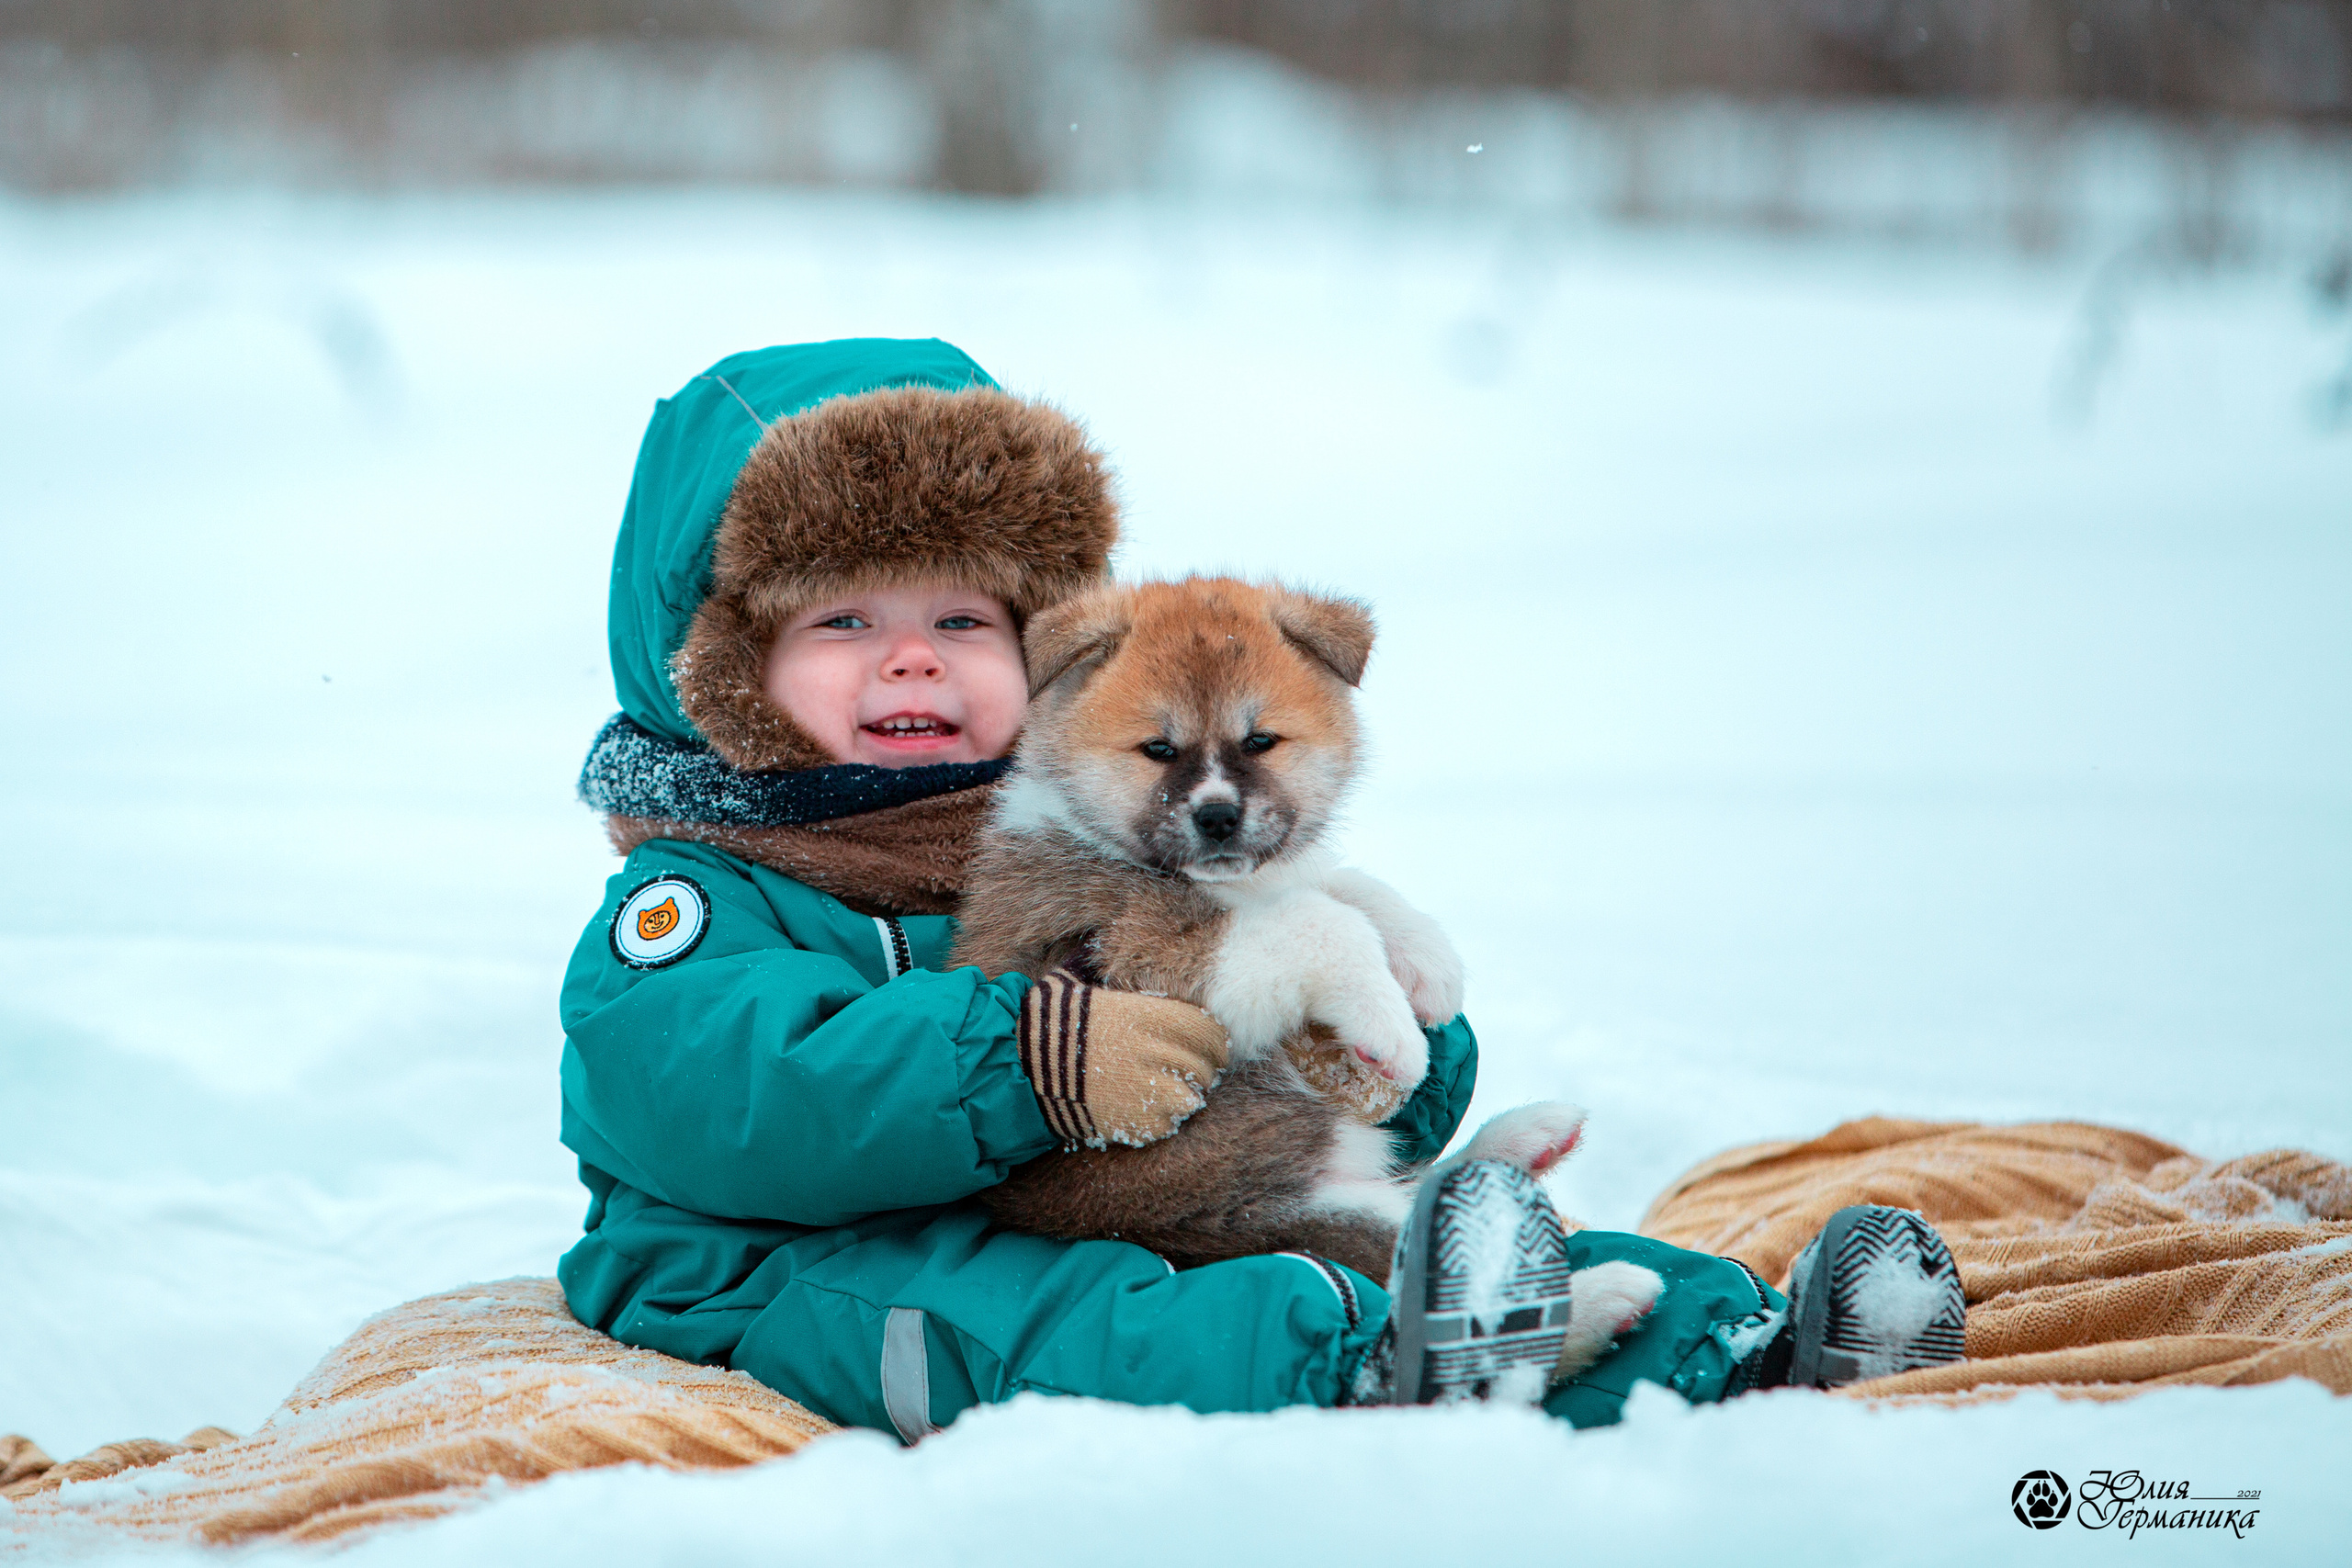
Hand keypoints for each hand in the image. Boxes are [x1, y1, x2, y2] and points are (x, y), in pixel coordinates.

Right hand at [1019, 971, 1230, 1147]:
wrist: (1024, 1070)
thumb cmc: (1052, 1022)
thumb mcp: (1081, 983)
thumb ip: (1111, 975)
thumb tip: (1111, 940)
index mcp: (1150, 1016)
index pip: (1209, 1031)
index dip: (1213, 1042)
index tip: (1208, 1047)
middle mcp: (1157, 1052)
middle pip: (1203, 1067)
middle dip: (1197, 1070)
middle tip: (1183, 1071)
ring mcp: (1150, 1092)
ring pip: (1192, 1098)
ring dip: (1182, 1096)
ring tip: (1162, 1092)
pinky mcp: (1138, 1123)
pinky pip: (1169, 1124)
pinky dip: (1160, 1119)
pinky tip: (1140, 1108)